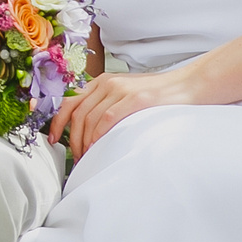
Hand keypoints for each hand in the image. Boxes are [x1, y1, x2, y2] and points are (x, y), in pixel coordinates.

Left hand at [51, 67, 200, 157]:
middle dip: (72, 139)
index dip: (57, 121)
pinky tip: (99, 148)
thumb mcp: (126, 96)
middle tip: (76, 158)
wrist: (189, 85)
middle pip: (76, 114)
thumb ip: (106, 106)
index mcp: (102, 82)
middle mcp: (107, 83)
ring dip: (85, 143)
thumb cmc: (158, 96)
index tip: (52, 139)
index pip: (69, 101)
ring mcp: (121, 90)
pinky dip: (99, 136)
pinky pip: (107, 119)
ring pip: (89, 119)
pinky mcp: (136, 99)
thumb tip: (87, 131)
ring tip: (89, 159)